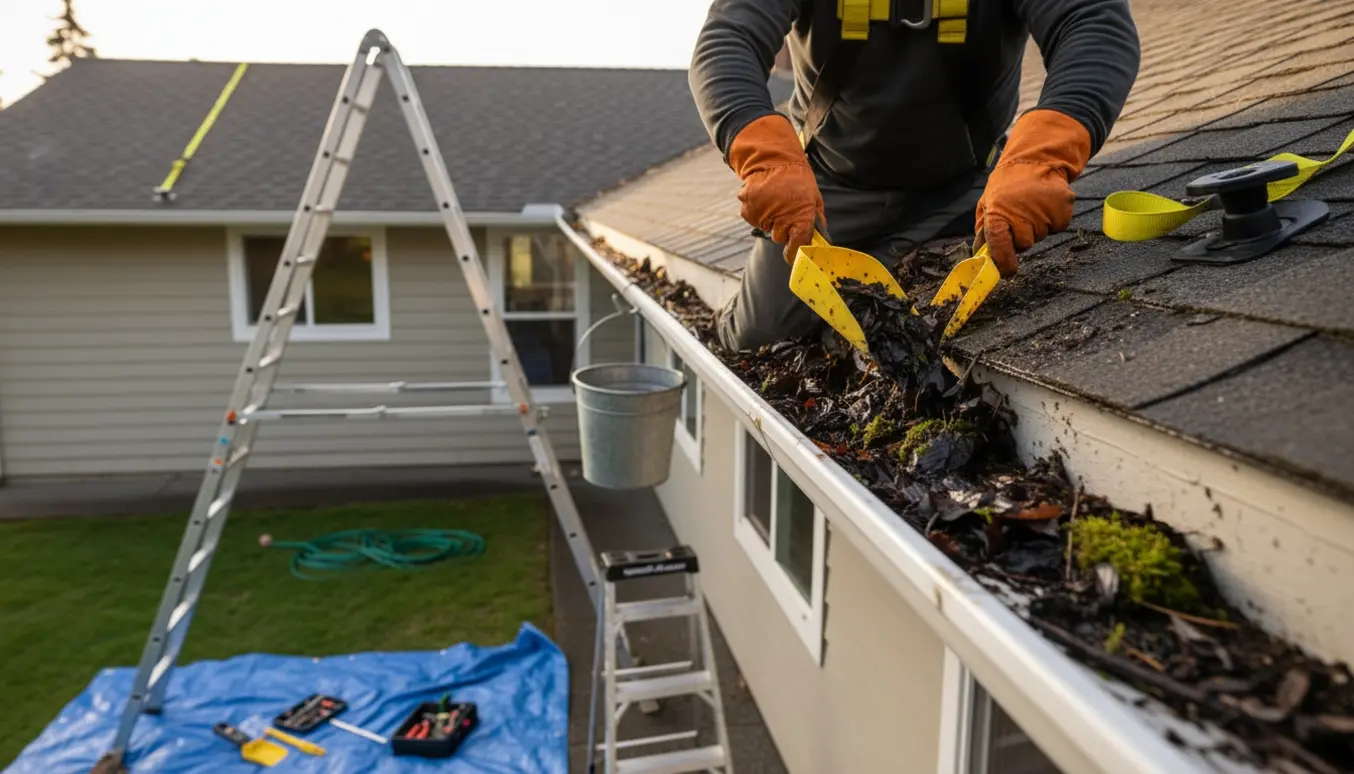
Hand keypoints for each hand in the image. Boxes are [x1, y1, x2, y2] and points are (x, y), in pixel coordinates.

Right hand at [728, 114, 825, 262]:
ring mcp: (763, 216)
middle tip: (785, 212)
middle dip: (783, 229)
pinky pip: (754, 220)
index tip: (794, 252)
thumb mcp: (813, 195)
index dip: (795, 250)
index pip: (798, 244)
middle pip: (780, 237)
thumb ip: (816, 216)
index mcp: (801, 216)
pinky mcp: (748, 211)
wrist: (772, 159)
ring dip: (770, 219)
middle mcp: (781, 219)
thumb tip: (818, 234)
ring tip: (775, 201)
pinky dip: (758, 213)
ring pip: (766, 228)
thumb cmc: (797, 178)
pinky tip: (764, 199)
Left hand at [974, 109, 1092, 276]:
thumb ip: (984, 230)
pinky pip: (1058, 227)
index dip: (1004, 262)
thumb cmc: (1007, 184)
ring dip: (1037, 227)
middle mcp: (1020, 213)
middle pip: (1025, 244)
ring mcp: (1043, 211)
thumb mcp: (987, 203)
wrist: (1036, 159)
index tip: (1007, 271)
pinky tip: (1045, 204)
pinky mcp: (1063, 208)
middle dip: (1022, 237)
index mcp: (997, 213)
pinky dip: (1053, 220)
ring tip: (1032, 206)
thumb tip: (980, 255)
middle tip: (1021, 219)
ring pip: (1042, 235)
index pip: (999, 245)